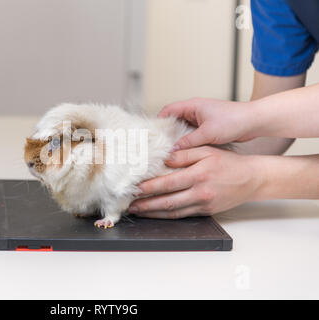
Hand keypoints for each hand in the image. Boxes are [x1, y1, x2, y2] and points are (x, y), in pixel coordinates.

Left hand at [128, 147, 262, 218]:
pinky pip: (183, 215)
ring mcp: (203, 204)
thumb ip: (184, 154)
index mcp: (199, 175)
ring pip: (174, 212)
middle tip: (131, 205)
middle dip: (146, 205)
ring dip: (154, 213)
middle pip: (168, 201)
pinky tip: (157, 213)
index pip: (168, 183)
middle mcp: (200, 192)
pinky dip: (168, 216)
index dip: (150, 188)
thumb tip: (164, 157)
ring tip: (138, 211)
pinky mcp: (206, 211)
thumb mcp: (207, 150)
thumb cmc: (229, 162)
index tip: (136, 189)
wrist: (252, 178)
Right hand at [158, 98, 257, 149]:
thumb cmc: (235, 120)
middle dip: (166, 132)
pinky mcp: (208, 127)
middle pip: (173, 120)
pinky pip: (192, 134)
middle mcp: (195, 111)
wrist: (255, 121)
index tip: (152, 134)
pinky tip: (185, 152)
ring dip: (177, 139)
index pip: (168, 110)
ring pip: (182, 129)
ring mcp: (202, 119)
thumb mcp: (208, 133)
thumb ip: (188, 142)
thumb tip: (173, 150)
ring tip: (170, 151)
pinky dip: (187, 142)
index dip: (158, 121)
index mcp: (193, 105)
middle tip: (159, 146)